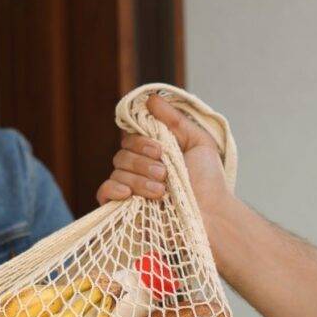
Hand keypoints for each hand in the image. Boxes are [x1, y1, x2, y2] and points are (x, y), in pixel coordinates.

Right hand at [96, 95, 235, 220]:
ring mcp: (132, 191)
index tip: (161, 150)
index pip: (131, 139)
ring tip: (161, 191)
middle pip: (122, 155)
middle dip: (143, 162)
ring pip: (117, 172)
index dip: (141, 142)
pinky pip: (104, 193)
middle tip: (164, 173)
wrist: (212, 217)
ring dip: (139, 179)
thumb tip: (150, 99)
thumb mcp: (200, 143)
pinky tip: (129, 194)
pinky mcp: (125, 211)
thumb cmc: (209, 184)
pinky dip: (113, 189)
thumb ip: (176, 120)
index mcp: (154, 155)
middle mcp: (141, 171)